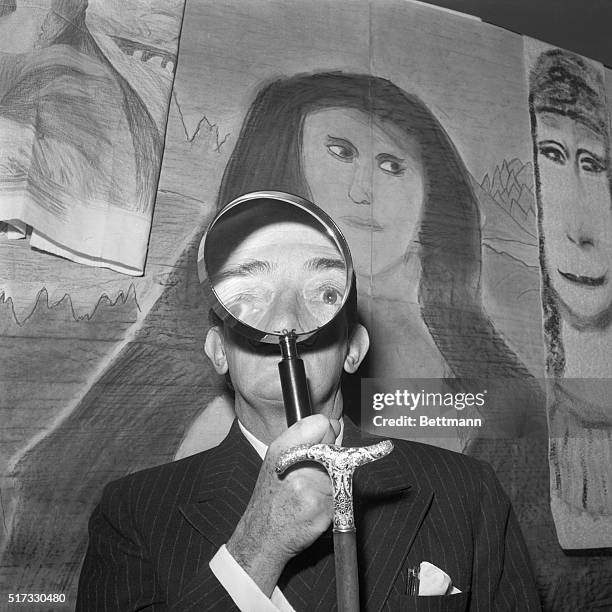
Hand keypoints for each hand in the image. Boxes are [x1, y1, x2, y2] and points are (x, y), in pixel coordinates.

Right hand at [227, 414, 339, 594]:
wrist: (262, 538)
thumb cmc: (270, 498)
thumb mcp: (276, 460)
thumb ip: (303, 440)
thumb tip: (334, 426)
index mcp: (283, 449)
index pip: (321, 423)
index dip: (327, 430)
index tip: (325, 439)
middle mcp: (297, 466)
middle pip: (334, 447)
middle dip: (331, 458)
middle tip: (313, 473)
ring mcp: (312, 488)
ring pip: (340, 473)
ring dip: (332, 482)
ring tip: (310, 493)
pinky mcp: (324, 508)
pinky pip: (340, 496)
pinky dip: (332, 501)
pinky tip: (314, 507)